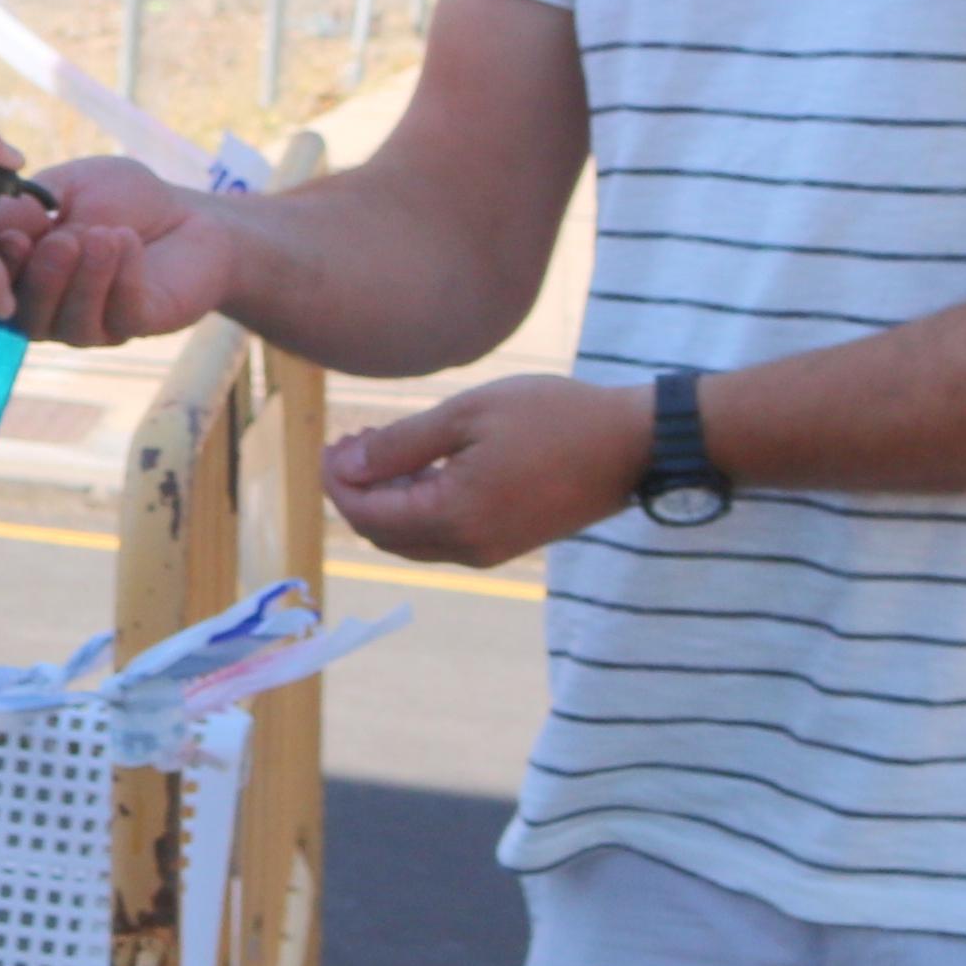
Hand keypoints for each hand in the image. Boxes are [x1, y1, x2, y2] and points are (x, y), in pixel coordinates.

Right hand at [0, 155, 241, 348]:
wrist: (190, 214)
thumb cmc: (123, 199)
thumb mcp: (73, 186)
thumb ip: (34, 204)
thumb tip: (1, 220)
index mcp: (24, 272)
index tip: (14, 237)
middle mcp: (50, 307)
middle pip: (27, 315)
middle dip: (43, 279)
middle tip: (62, 242)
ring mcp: (91, 323)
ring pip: (73, 322)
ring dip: (86, 278)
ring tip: (103, 236)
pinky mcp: (134, 325)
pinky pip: (120, 314)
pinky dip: (122, 277)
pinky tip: (128, 241)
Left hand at [325, 377, 642, 568]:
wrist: (635, 445)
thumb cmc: (554, 418)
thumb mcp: (467, 415)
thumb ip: (401, 445)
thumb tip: (346, 466)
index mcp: (454, 518)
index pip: (368, 516)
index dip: (338, 482)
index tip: (330, 442)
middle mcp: (468, 548)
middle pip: (384, 535)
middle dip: (356, 492)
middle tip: (348, 442)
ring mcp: (490, 551)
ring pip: (412, 538)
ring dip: (387, 499)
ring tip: (380, 447)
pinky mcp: (509, 543)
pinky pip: (444, 535)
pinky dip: (420, 505)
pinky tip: (422, 464)